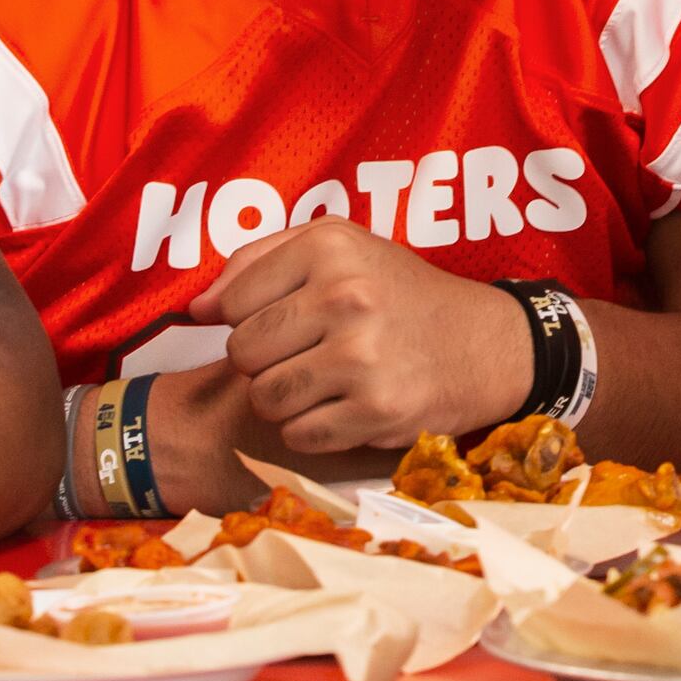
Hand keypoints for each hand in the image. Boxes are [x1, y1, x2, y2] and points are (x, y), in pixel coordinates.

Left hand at [192, 220, 526, 451]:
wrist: (483, 344)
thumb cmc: (399, 293)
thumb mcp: (340, 247)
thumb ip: (259, 262)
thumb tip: (196, 309)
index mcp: (329, 247)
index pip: (232, 301)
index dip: (249, 319)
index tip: (285, 321)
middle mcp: (344, 296)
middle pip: (242, 353)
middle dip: (264, 362)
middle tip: (305, 355)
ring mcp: (360, 357)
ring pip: (264, 399)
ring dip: (285, 399)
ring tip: (323, 382)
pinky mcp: (375, 410)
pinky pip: (298, 434)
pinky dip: (311, 429)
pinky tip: (343, 407)